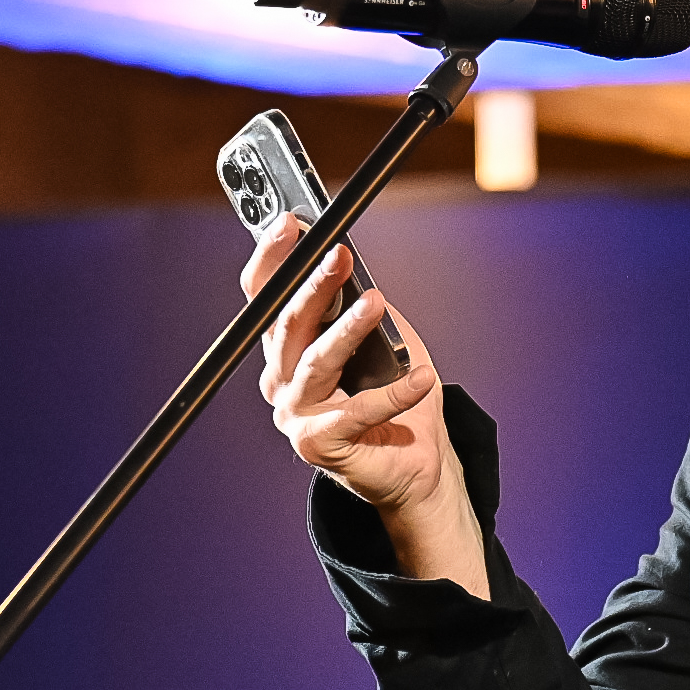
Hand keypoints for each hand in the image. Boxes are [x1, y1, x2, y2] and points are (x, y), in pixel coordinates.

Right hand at [244, 214, 487, 594]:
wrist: (415, 465)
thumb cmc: (398, 399)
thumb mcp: (385, 340)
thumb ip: (364, 307)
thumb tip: (359, 272)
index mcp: (287, 352)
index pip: (266, 299)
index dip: (273, 260)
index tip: (290, 223)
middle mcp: (280, 382)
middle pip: (287, 325)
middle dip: (313, 285)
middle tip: (339, 255)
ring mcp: (295, 415)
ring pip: (316, 362)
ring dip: (348, 330)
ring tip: (376, 303)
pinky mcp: (319, 445)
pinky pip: (358, 411)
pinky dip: (395, 392)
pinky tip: (422, 377)